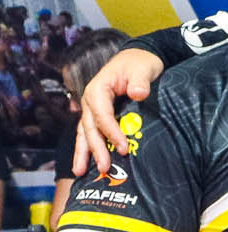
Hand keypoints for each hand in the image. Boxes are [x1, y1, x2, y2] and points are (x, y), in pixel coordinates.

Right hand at [74, 48, 163, 175]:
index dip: (112, 133)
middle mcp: (90, 101)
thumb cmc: (140, 64)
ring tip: (80, 172)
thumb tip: (138, 94)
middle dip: (96, 149)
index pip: (102, 115)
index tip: (123, 148)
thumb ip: (140, 81)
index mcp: (98, 90)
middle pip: (91, 128)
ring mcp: (92, 109)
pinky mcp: (98, 115)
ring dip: (84, 153)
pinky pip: (90, 133)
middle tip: (104, 168)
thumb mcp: (143, 69)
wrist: (137, 58)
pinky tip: (85, 164)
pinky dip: (87, 148)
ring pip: (85, 133)